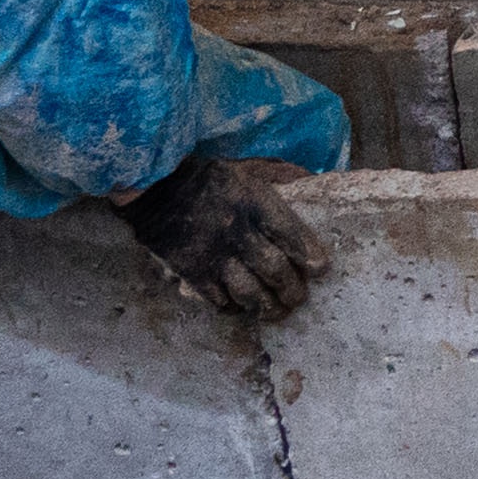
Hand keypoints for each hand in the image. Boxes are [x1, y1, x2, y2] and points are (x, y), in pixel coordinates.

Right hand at [120, 155, 327, 319]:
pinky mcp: (192, 272)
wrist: (155, 189)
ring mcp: (213, 255)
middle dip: (291, 289)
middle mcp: (236, 231)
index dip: (308, 253)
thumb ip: (280, 174)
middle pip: (273, 268)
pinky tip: (243, 308)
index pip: (288, 232)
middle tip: (299, 298)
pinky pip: (219, 299)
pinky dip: (234, 307)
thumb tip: (312, 177)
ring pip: (248, 291)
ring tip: (277, 312)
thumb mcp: (248, 166)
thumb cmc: (207, 177)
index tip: (322, 268)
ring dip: (267, 307)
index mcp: (253, 201)